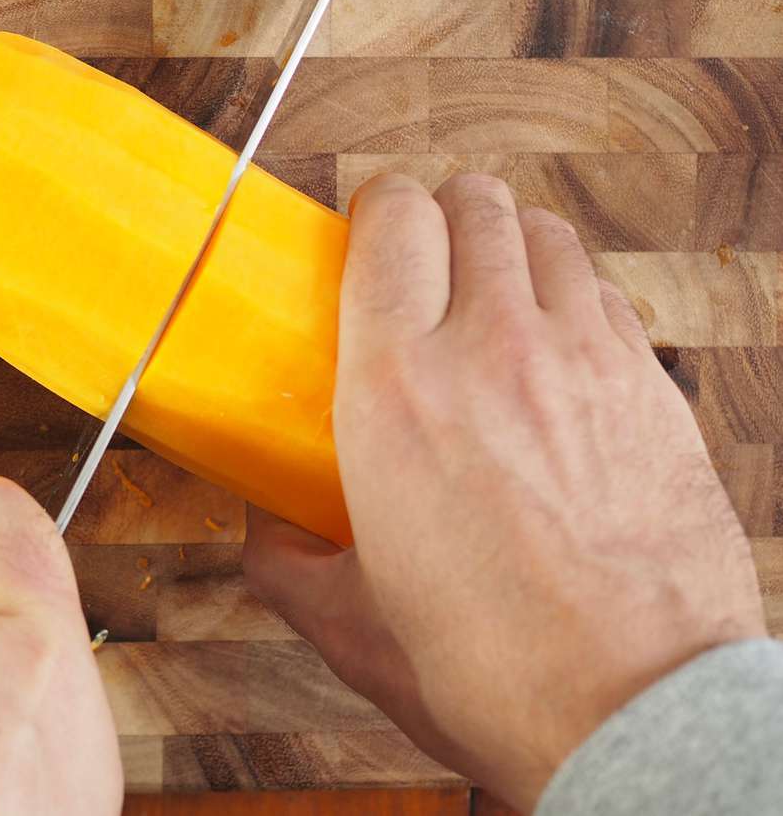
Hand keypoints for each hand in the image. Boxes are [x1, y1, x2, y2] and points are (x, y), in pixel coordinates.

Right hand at [243, 173, 765, 811]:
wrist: (636, 712)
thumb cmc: (500, 669)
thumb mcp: (352, 623)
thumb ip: (287, 564)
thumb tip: (266, 535)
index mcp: (398, 392)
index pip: (391, 222)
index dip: (376, 203)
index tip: (366, 222)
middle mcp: (493, 351)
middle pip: (473, 204)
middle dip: (442, 209)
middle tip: (424, 246)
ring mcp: (583, 361)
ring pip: (546, 232)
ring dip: (509, 239)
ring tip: (492, 278)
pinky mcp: (650, 388)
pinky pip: (604, 292)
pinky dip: (571, 292)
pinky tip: (556, 338)